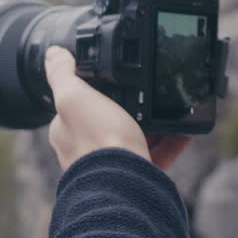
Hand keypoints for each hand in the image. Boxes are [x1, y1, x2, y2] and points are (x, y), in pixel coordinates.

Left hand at [45, 46, 191, 170]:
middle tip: (146, 90)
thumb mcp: (74, 97)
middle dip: (128, 107)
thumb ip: (62, 74)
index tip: (114, 77)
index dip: (93, 89)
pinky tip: (185, 130)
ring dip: (153, 123)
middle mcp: (87, 150)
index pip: (77, 104)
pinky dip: (172, 141)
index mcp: (68, 131)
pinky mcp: (137, 174)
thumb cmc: (96, 142)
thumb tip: (53, 53)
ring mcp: (113, 163)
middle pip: (110, 120)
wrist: (124, 184)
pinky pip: (158, 153)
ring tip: (170, 106)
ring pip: (136, 136)